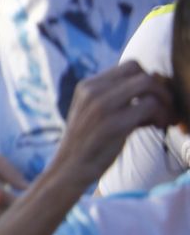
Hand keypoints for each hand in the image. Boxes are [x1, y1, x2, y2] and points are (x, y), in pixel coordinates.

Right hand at [51, 61, 175, 187]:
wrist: (70, 169)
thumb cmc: (89, 144)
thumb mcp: (96, 113)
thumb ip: (119, 99)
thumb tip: (155, 89)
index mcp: (87, 86)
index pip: (129, 66)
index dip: (147, 80)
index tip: (152, 100)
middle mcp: (92, 90)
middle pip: (140, 70)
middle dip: (159, 88)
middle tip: (163, 109)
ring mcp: (102, 105)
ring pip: (148, 83)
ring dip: (164, 100)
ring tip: (162, 119)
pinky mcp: (114, 123)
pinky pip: (150, 105)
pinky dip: (161, 115)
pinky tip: (156, 127)